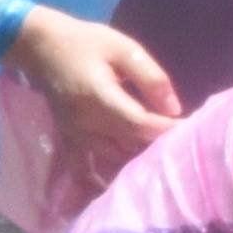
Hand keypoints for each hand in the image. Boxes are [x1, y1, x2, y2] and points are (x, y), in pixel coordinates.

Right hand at [12, 5, 182, 173]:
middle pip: (130, 145)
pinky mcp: (69, 138)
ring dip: (138, 160)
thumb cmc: (85, 42)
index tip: (192, 129)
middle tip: (185, 145)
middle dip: (159, 146)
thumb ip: (150, 77)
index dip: (167, 130)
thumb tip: (173, 109)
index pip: (140, 125)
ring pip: (114, 158)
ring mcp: (75, 134)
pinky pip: (82, 168)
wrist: (40, 45)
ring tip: (162, 158)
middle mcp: (85, 123)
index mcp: (99, 98)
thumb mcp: (123, 48)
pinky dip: (97, 182)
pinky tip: (112, 191)